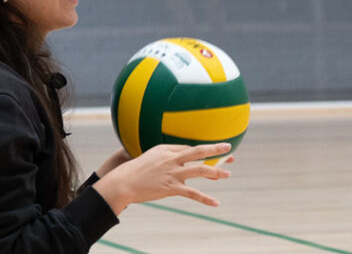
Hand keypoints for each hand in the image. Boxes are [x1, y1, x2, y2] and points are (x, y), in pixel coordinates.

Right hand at [92, 143, 233, 214]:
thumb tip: (175, 161)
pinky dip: (205, 198)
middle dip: (216, 150)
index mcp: (166, 149)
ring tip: (227, 174)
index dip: (203, 149)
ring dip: (216, 172)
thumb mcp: (149, 158)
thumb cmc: (133, 172)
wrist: (122, 183)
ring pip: (201, 170)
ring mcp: (173, 173)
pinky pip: (193, 193)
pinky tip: (215, 202)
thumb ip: (164, 157)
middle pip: (199, 151)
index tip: (214, 149)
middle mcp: (172, 158)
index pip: (189, 148)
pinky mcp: (172, 188)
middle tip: (229, 150)